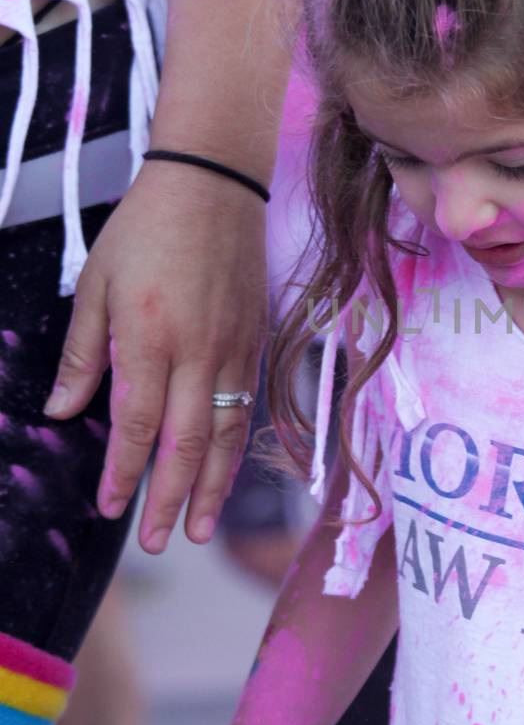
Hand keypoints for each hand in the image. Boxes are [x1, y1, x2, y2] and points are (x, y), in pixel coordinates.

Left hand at [43, 158, 268, 553]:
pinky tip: (223, 474)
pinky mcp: (256, 341)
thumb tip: (65, 411)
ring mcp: (234, 348)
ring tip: (199, 530)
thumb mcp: (95, 283)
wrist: (215, 182)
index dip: (124, 474)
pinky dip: (235, 450)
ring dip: (212, 488)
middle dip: (171, 500)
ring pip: (226, 436)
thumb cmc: (146, 228)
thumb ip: (83, 352)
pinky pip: (247, 408)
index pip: (138, 425)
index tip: (110, 508)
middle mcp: (198, 351)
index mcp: (149, 336)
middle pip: (187, 444)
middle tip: (158, 542)